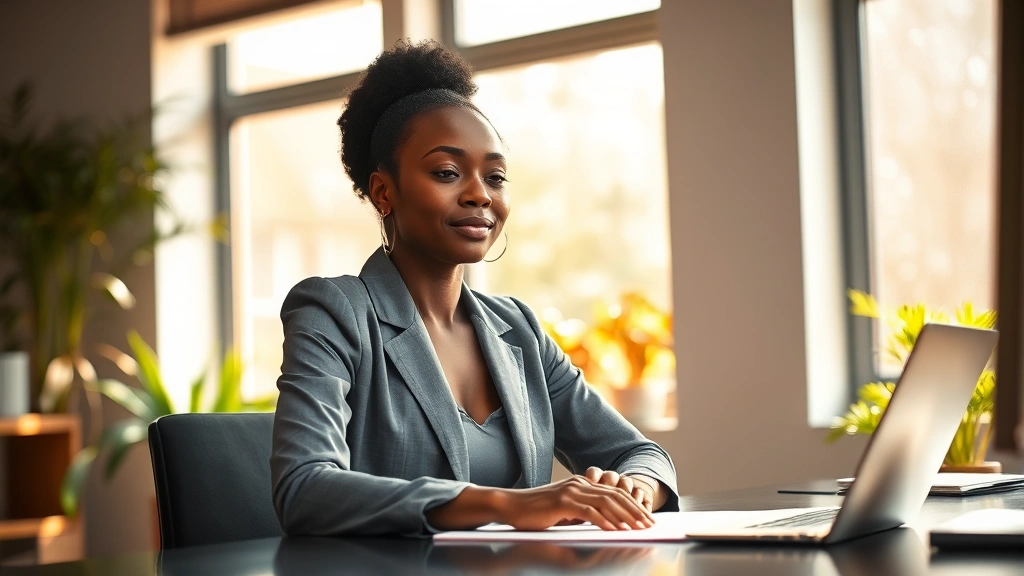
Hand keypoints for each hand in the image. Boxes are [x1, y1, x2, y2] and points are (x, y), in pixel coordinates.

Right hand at [497, 476, 654, 530]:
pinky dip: (604, 521)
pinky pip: (589, 512)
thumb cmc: (535, 512)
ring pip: (606, 502)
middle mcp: (578, 484)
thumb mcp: (564, 511)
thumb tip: (602, 522)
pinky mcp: (562, 502)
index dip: (632, 504)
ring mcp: (570, 491)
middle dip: (634, 510)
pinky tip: (615, 530)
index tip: (646, 517)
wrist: (510, 506)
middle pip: (614, 496)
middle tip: (649, 524)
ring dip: (624, 516)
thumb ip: (582, 512)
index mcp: (581, 483)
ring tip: (637, 528)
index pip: (613, 493)